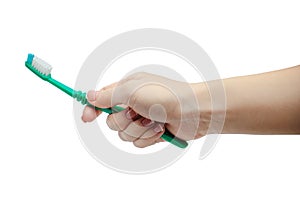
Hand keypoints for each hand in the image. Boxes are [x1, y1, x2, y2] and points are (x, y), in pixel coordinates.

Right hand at [81, 72, 205, 147]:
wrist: (193, 111)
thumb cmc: (165, 95)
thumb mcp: (132, 90)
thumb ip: (108, 95)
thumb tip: (90, 96)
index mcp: (127, 89)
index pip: (102, 99)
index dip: (92, 108)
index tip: (86, 118)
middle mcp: (133, 104)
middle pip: (111, 121)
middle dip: (124, 121)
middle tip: (137, 113)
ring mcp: (142, 119)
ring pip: (124, 135)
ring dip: (139, 129)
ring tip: (154, 121)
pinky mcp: (150, 133)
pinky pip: (138, 142)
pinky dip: (149, 137)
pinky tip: (161, 129)